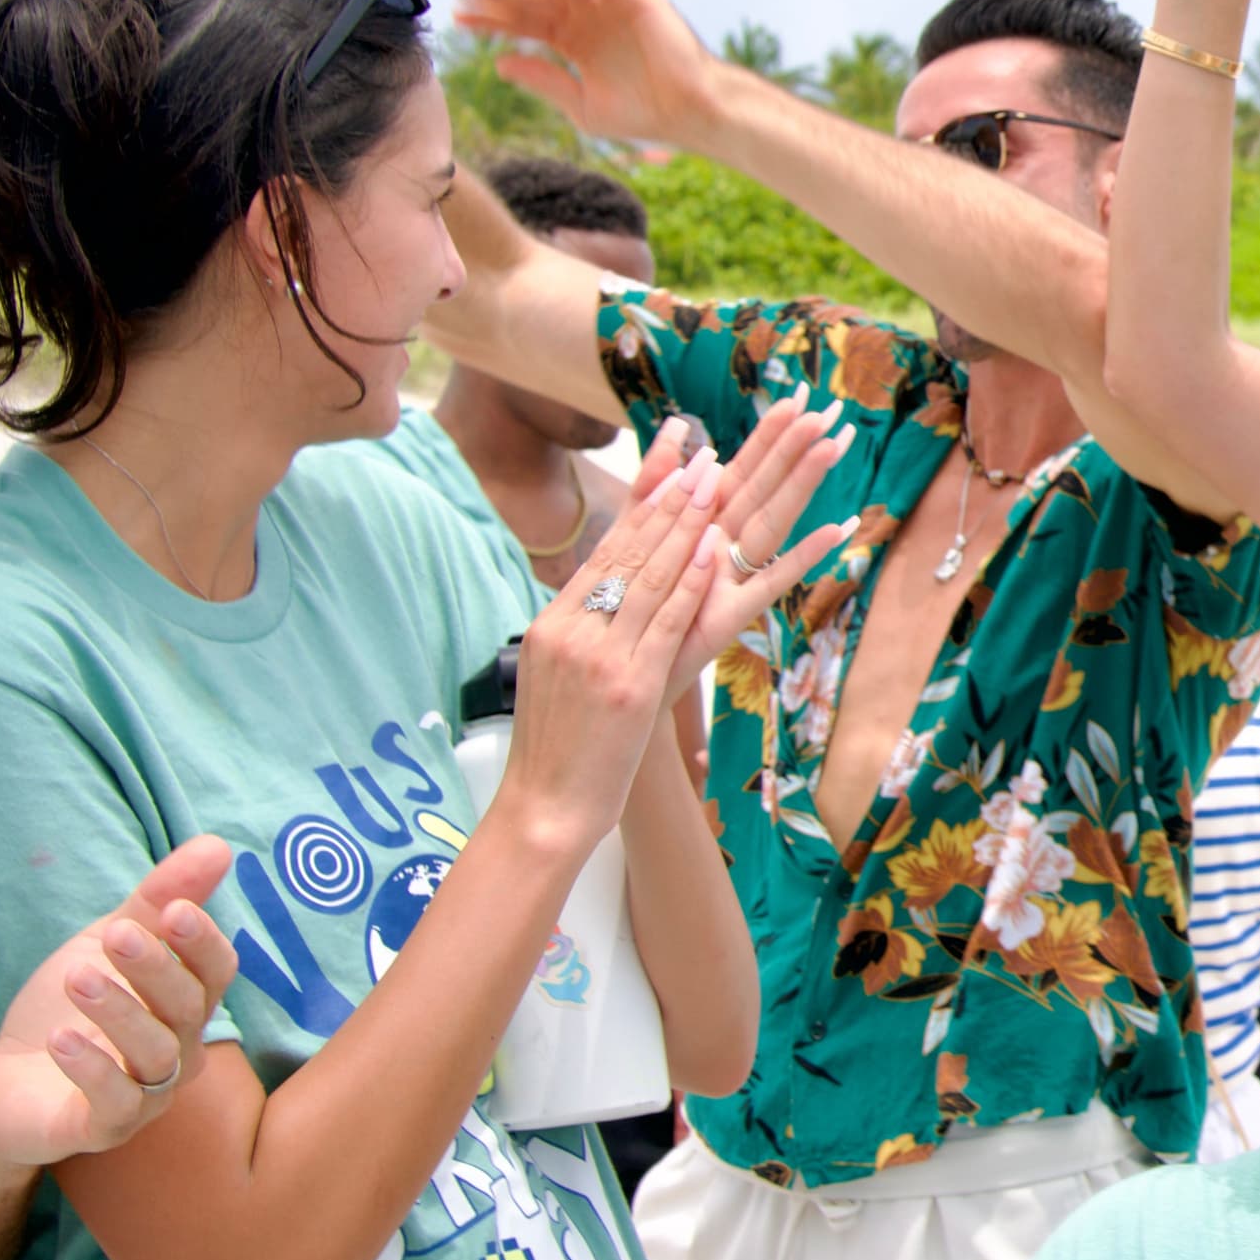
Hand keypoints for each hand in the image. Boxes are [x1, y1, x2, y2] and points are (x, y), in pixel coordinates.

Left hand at [0, 838, 240, 1168]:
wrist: (8, 1086)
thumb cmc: (68, 1010)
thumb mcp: (103, 945)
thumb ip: (157, 899)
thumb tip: (217, 844)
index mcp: (185, 1004)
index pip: (217, 972)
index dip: (201, 942)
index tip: (173, 910)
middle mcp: (179, 1050)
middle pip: (189, 1008)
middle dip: (156, 968)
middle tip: (115, 935)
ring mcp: (148, 1095)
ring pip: (156, 1054)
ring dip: (119, 1011)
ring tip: (77, 978)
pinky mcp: (105, 1128)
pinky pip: (117, 1104)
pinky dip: (93, 1068)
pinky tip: (62, 1039)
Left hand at [450, 0, 732, 150]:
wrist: (693, 113)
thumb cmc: (646, 114)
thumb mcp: (581, 104)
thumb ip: (543, 80)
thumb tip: (499, 63)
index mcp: (578, 41)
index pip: (527, 24)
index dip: (493, 20)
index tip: (459, 16)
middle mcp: (592, 16)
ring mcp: (612, 2)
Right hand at [503, 407, 849, 844]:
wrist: (544, 807)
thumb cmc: (559, 748)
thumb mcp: (560, 675)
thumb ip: (582, 631)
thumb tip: (605, 595)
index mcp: (553, 622)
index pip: (605, 551)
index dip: (643, 507)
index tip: (674, 466)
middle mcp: (571, 629)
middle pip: (627, 551)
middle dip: (671, 499)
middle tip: (704, 452)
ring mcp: (598, 654)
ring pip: (648, 575)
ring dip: (686, 523)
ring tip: (716, 478)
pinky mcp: (627, 684)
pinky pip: (664, 621)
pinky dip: (688, 580)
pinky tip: (710, 548)